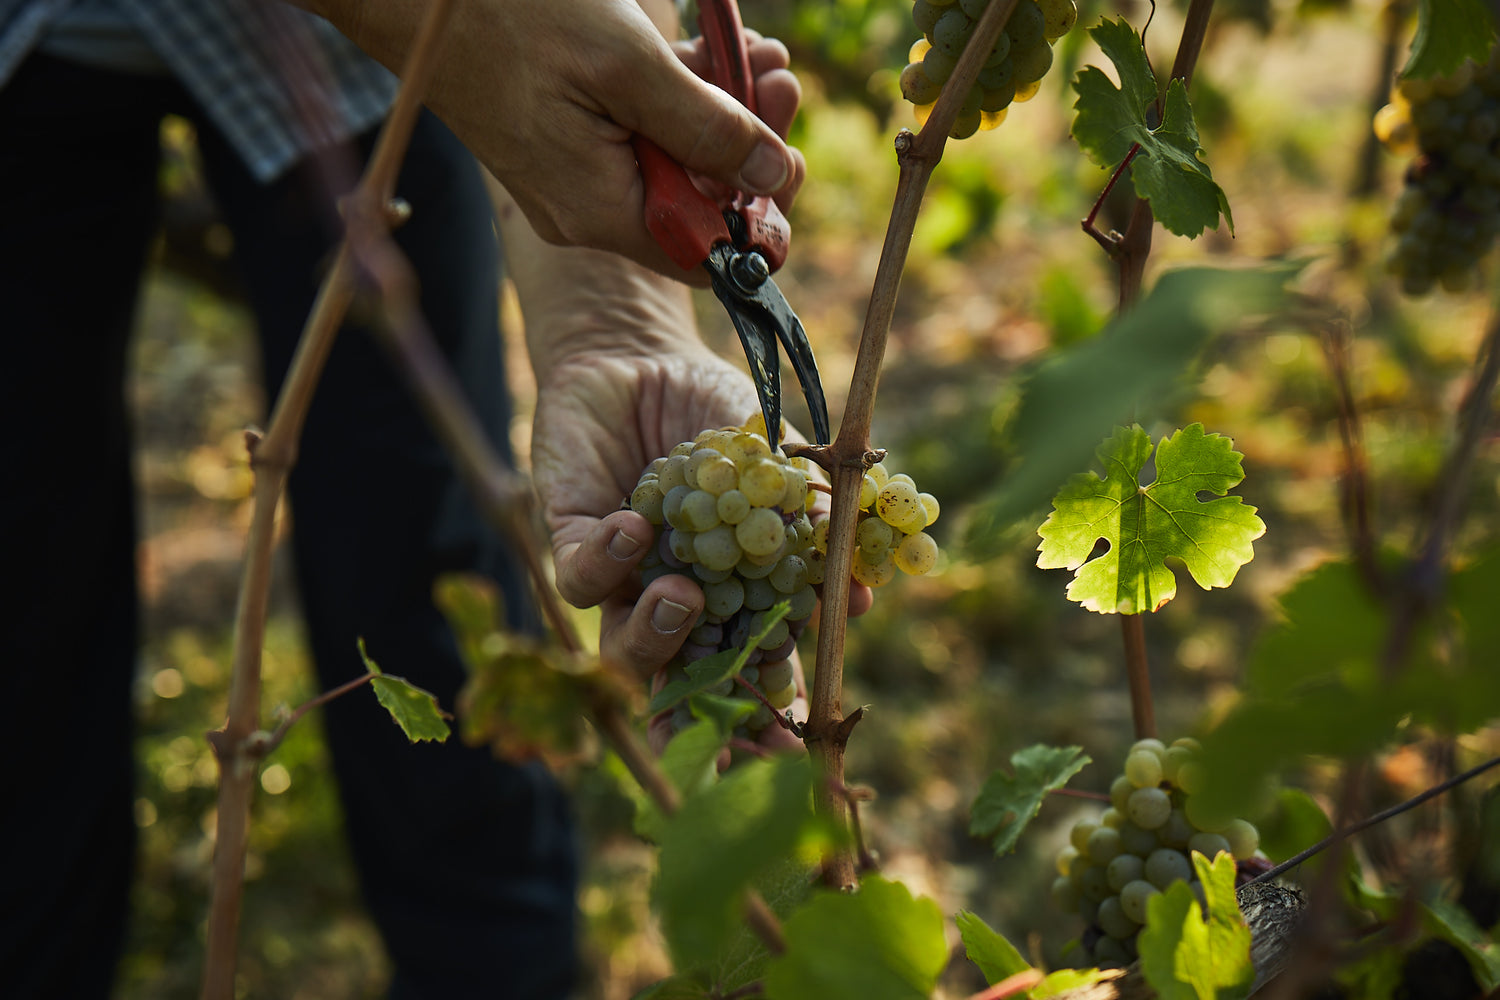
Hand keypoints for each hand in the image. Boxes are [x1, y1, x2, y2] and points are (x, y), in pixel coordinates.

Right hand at [317, 0, 806, 278]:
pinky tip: (711, 53)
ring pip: (673, 162)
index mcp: (600, 211)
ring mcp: (573, 175)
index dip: (759, 222)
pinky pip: (639, 136)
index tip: (793, 165)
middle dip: (751, 147)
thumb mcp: (630, 68)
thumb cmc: (512, 16)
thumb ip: (708, 128)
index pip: (704, 257)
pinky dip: (680, 99)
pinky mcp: (564, 141)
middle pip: (695, 205)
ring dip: (724, 112)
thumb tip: (775, 177)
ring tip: (758, 55)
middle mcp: (587, 209)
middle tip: (782, 83)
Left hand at [530, 341, 872, 752]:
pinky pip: (583, 577)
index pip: (749, 670)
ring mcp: (623, 576)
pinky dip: (610, 560)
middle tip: (726, 725)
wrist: (640, 352)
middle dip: (701, 716)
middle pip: (681, 683)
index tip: (786, 744)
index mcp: (728, 591)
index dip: (764, 714)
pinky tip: (636, 526)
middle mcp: (672, 596)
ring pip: (624, 645)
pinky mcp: (571, 537)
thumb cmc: (712, 408)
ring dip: (656, 636)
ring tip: (683, 596)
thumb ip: (807, 508)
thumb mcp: (773, 454)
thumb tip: (857, 572)